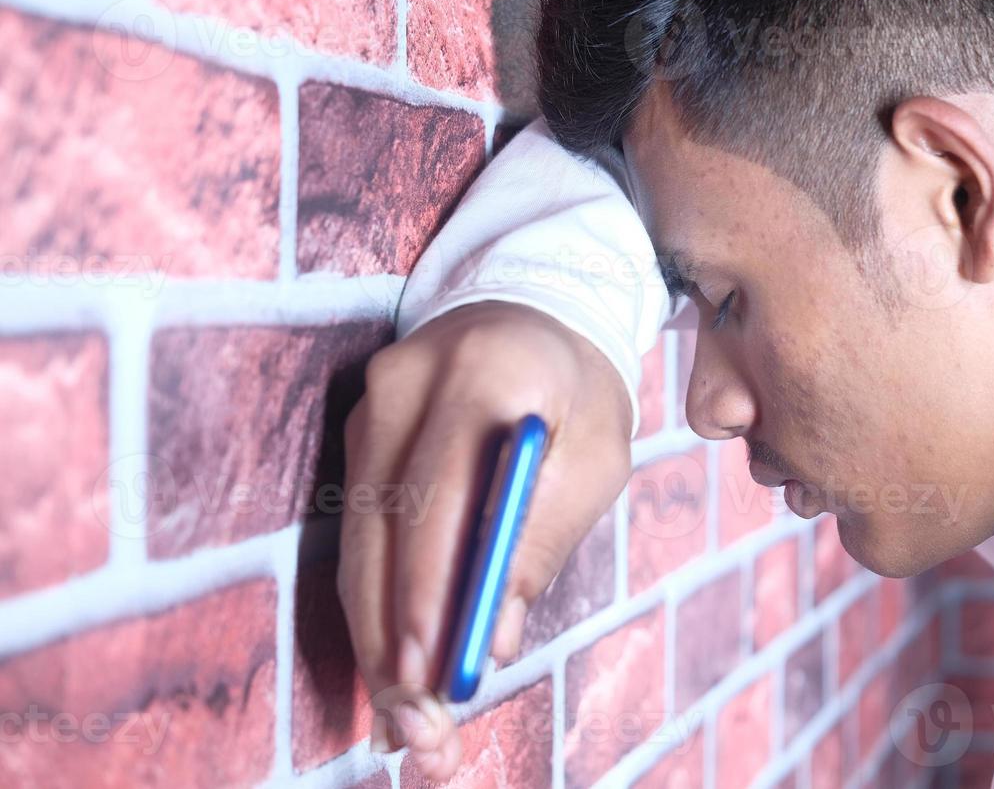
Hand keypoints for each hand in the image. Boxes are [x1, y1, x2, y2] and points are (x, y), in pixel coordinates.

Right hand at [338, 300, 633, 779]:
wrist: (534, 310)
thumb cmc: (579, 393)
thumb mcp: (596, 457)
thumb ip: (542, 537)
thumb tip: (489, 635)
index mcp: (486, 373)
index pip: (437, 491)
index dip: (427, 586)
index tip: (429, 665)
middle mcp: (408, 382)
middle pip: (382, 526)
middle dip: (393, 633)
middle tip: (415, 721)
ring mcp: (371, 403)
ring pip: (358, 537)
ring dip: (375, 631)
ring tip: (404, 714)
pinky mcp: (357, 429)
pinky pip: (358, 527)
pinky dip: (374, 598)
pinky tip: (391, 660)